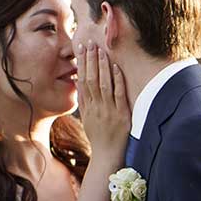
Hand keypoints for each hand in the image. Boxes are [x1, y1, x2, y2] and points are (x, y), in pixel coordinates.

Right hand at [77, 43, 130, 160]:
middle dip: (90, 60)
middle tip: (89, 43)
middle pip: (91, 80)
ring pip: (103, 85)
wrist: (107, 157)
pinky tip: (116, 68)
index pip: (82, 80)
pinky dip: (117, 81)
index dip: (82, 63)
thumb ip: (84, 101)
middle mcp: (96, 107)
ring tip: (101, 51)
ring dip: (102, 67)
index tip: (81, 49)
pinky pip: (118, 95)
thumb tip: (79, 82)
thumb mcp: (87, 119)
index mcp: (87, 107)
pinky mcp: (121, 116)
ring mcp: (108, 111)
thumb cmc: (98, 137)